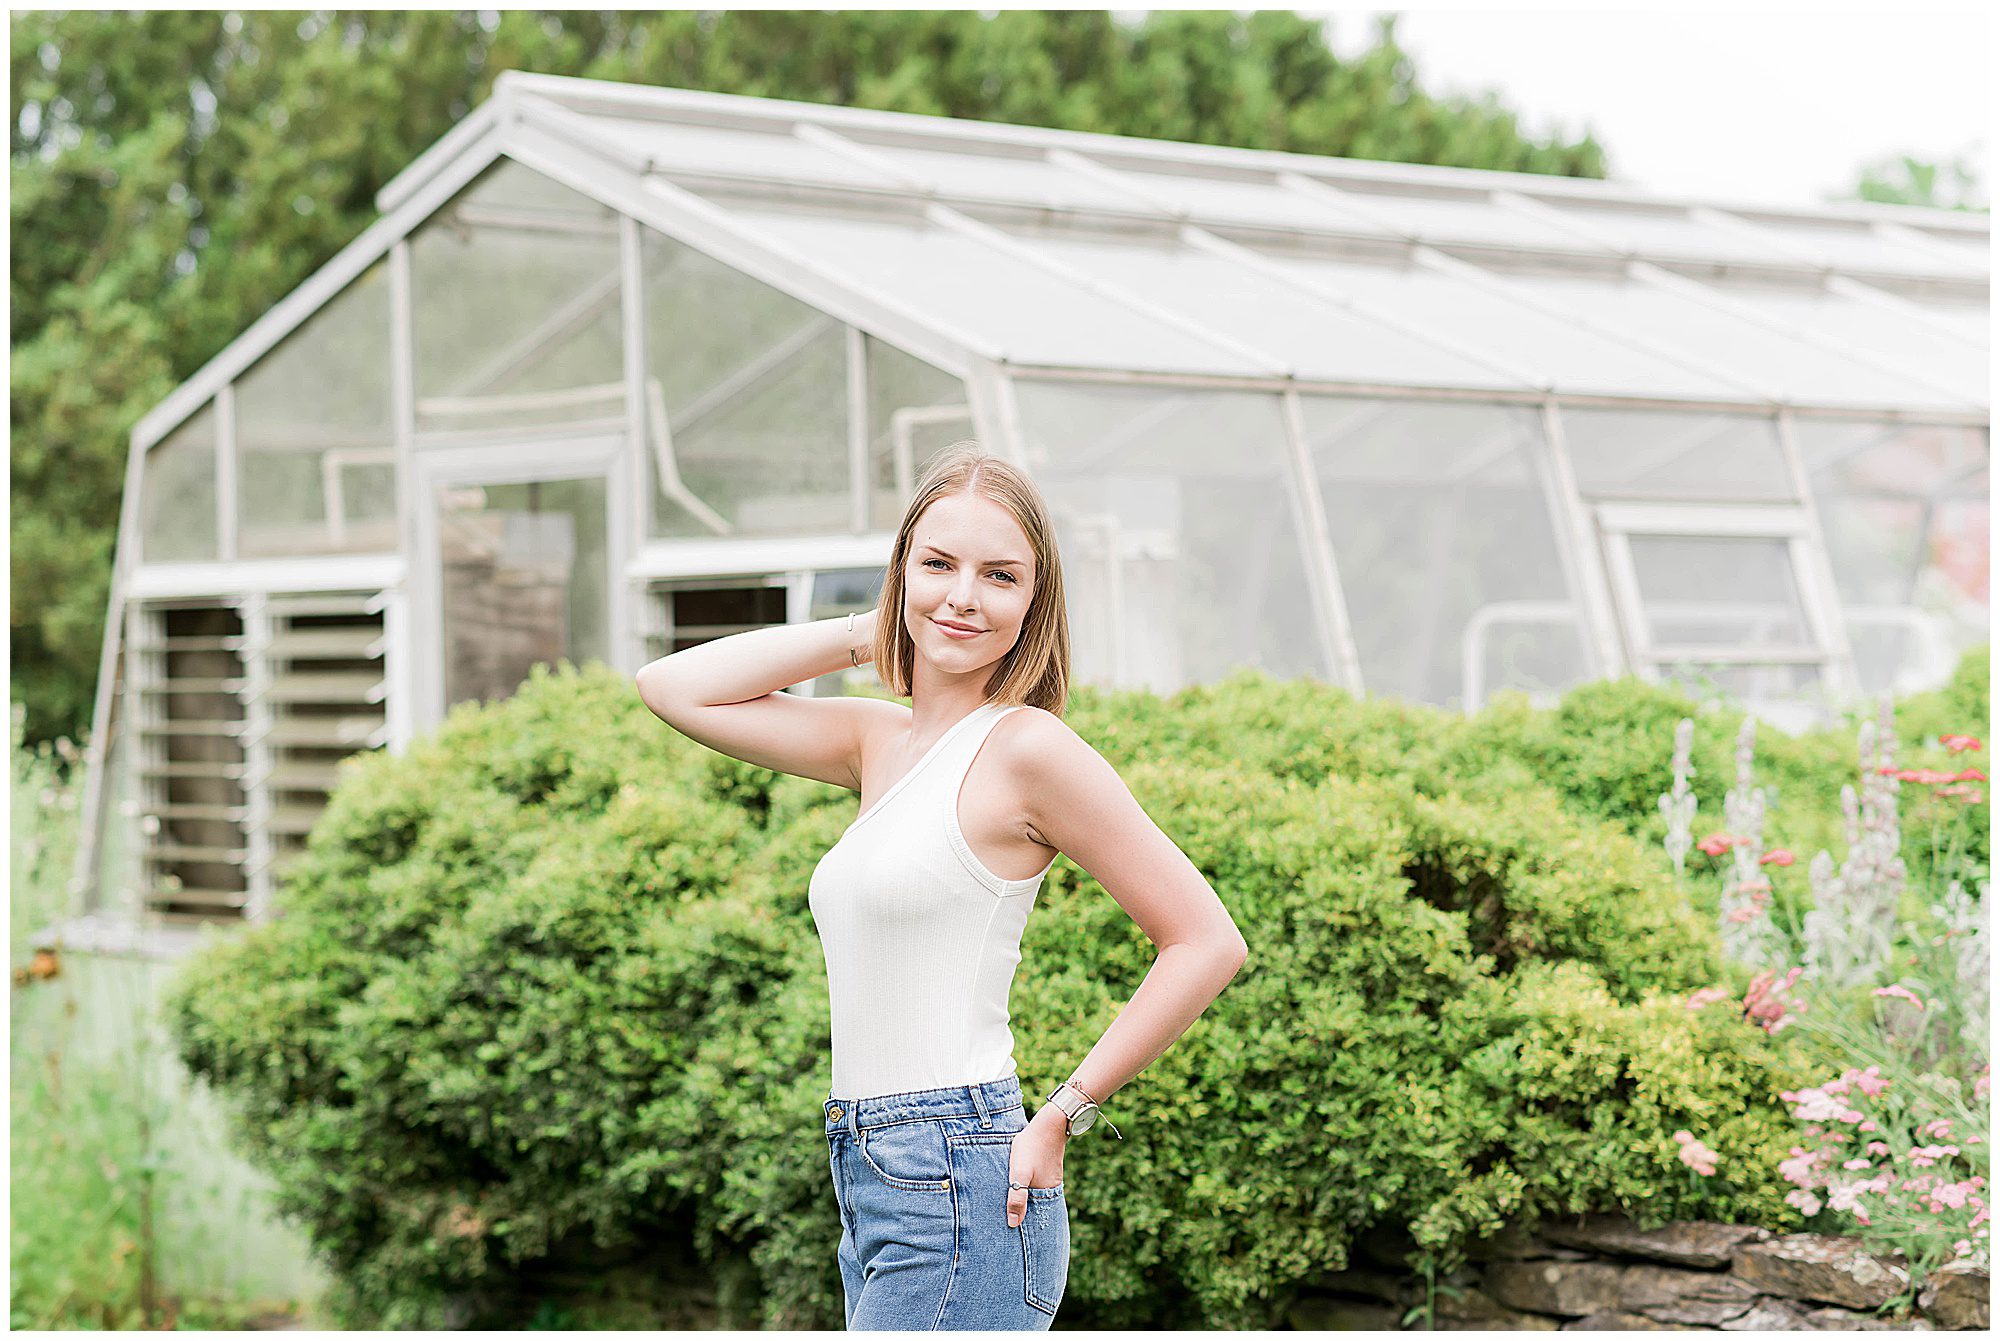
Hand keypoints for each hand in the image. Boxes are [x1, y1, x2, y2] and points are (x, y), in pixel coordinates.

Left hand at [1006, 1105, 1067, 1226]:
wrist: (1048, 1124)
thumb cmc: (1031, 1148)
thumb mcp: (1019, 1173)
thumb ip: (1017, 1197)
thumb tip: (1013, 1223)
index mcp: (1045, 1195)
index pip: (1034, 1219)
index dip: (1024, 1227)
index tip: (1012, 1239)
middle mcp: (1050, 1190)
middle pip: (1035, 1209)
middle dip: (1023, 1218)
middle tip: (1005, 1229)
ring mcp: (1049, 1180)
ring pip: (1035, 1197)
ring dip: (1024, 1204)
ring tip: (1007, 1212)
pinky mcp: (1045, 1170)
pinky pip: (1035, 1187)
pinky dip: (1027, 1192)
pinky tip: (1016, 1191)